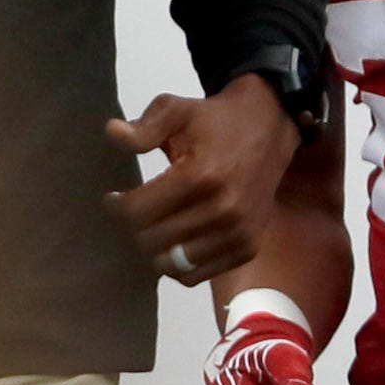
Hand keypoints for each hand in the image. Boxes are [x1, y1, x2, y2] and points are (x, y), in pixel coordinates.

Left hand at [107, 77, 296, 283]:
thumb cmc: (217, 121)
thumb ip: (145, 126)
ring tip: (153, 229)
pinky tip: (175, 244)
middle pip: (151, 241)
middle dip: (133, 228)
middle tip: (133, 213)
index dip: (117, 207)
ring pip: (172, 264)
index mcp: (201, 176)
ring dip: (154, 249)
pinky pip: (198, 275)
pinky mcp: (248, 247)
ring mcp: (239, 233)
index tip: (115, 199)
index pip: (138, 212)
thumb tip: (114, 133)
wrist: (271, 129)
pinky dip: (179, 266)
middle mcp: (223, 210)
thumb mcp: (177, 109)